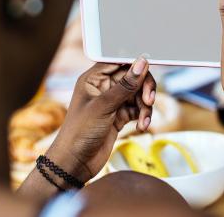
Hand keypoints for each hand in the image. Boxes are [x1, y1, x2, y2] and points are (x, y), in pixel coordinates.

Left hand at [47, 59, 155, 181]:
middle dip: (144, 88)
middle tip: (149, 100)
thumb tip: (142, 62)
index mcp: (94, 78)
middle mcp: (104, 87)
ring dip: (145, 106)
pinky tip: (142, 126)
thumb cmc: (79, 132)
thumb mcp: (104, 106)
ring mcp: (112, 102)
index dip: (135, 63)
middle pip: (133, 77)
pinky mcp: (119, 116)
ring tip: (144, 120)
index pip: (119, 60)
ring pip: (138, 94)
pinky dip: (143, 116)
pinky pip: (137, 109)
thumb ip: (125, 85)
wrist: (74, 163)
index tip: (148, 70)